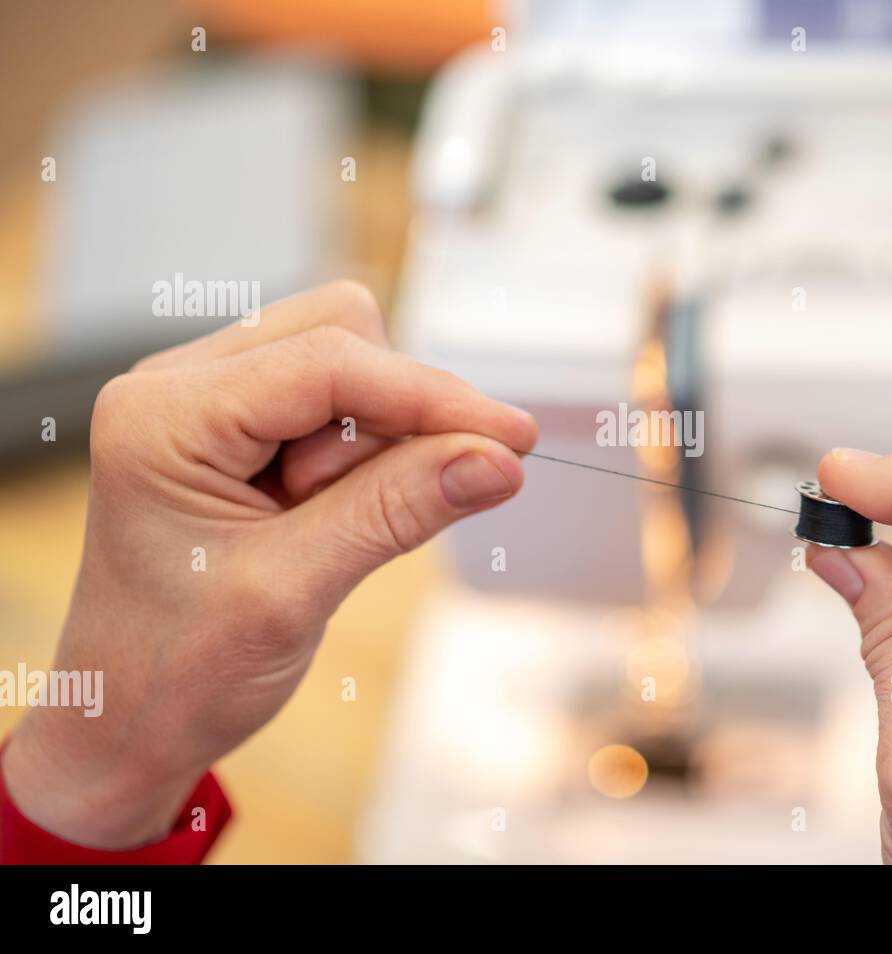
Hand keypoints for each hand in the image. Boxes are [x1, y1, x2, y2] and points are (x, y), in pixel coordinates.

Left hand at [2, 281, 536, 848]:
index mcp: (164, 417)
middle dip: (389, 417)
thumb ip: (397, 511)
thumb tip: (500, 460)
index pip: (329, 363)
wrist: (125, 727)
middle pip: (338, 336)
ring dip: (371, 439)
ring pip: (344, 362)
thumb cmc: (178, 674)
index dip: (432, 396)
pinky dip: (361, 452)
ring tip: (325, 526)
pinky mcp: (235, 429)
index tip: (515, 440)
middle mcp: (177, 387)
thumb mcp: (294, 594)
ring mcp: (206, 402)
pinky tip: (331, 513)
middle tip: (364, 513)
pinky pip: (333, 403)